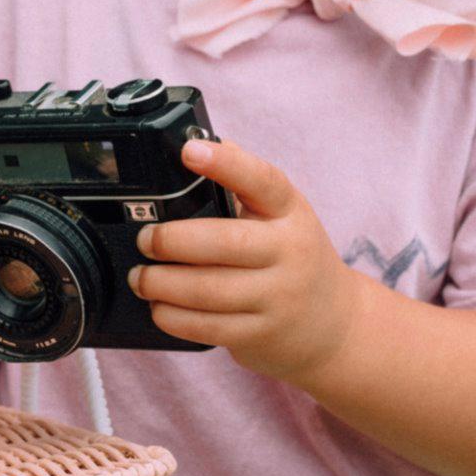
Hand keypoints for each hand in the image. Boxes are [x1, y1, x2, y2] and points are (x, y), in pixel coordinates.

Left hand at [126, 138, 361, 392]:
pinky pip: (207, 327)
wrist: (334, 325)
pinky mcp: (260, 334)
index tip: (189, 151)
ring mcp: (277, 297)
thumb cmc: (293, 258)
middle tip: (145, 240)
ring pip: (208, 290)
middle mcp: (289, 252)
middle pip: (224, 242)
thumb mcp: (282, 216)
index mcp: (290, 212)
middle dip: (171, 240)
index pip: (262, 180)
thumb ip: (242, 184)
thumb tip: (195, 142)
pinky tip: (158, 306)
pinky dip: (172, 316)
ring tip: (140, 277)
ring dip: (161, 283)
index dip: (225, 163)